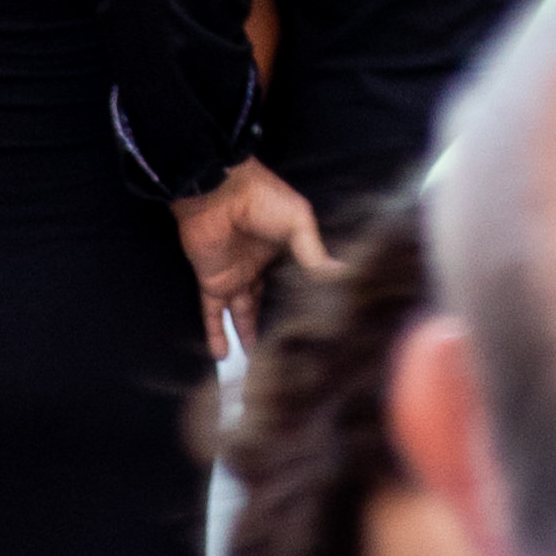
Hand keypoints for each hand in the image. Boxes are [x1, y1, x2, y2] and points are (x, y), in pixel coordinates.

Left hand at [176, 158, 330, 362]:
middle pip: (268, 301)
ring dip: (247, 335)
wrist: (218, 193)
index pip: (295, 281)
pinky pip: (213, 314)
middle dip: (275, 322)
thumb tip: (343, 276)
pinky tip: (222, 356)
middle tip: (287, 350)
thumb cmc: (262, 200)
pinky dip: (215, 334)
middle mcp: (260, 266)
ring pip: (242, 313)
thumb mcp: (298, 222)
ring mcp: (236, 276)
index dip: (303, 301)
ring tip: (257, 361)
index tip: (316, 325)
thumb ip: (314, 253)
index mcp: (284, 249)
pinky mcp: (213, 284)